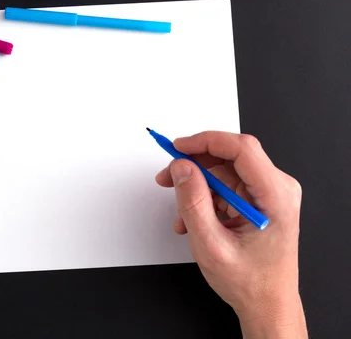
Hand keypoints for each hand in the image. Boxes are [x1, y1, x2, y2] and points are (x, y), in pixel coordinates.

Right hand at [155, 132, 306, 338]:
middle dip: (194, 164)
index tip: (178, 148)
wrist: (267, 304)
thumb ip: (193, 203)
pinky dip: (205, 198)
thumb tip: (182, 168)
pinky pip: (226, 186)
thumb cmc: (250, 281)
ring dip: (196, 186)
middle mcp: (277, 189)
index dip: (206, 141)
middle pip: (230, 157)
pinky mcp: (258, 200)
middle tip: (168, 176)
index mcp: (275, 196)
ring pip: (224, 171)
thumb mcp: (211, 244)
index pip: (242, 149)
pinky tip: (193, 219)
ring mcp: (268, 194)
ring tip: (181, 212)